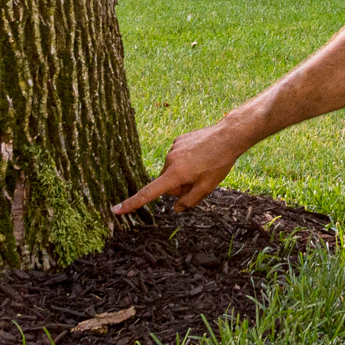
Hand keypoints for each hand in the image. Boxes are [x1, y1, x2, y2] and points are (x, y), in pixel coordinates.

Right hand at [112, 118, 249, 216]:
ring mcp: (173, 148)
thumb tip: (176, 208)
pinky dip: (186, 160)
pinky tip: (201, 155)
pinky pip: (177, 156)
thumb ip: (189, 201)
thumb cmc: (219, 163)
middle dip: (179, 186)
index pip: (149, 193)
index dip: (132, 203)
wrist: (228, 135)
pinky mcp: (178, 139)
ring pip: (172, 170)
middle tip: (199, 180)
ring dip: (183, 172)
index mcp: (175, 174)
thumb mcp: (207, 187)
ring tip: (203, 165)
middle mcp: (169, 160)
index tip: (116, 210)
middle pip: (167, 182)